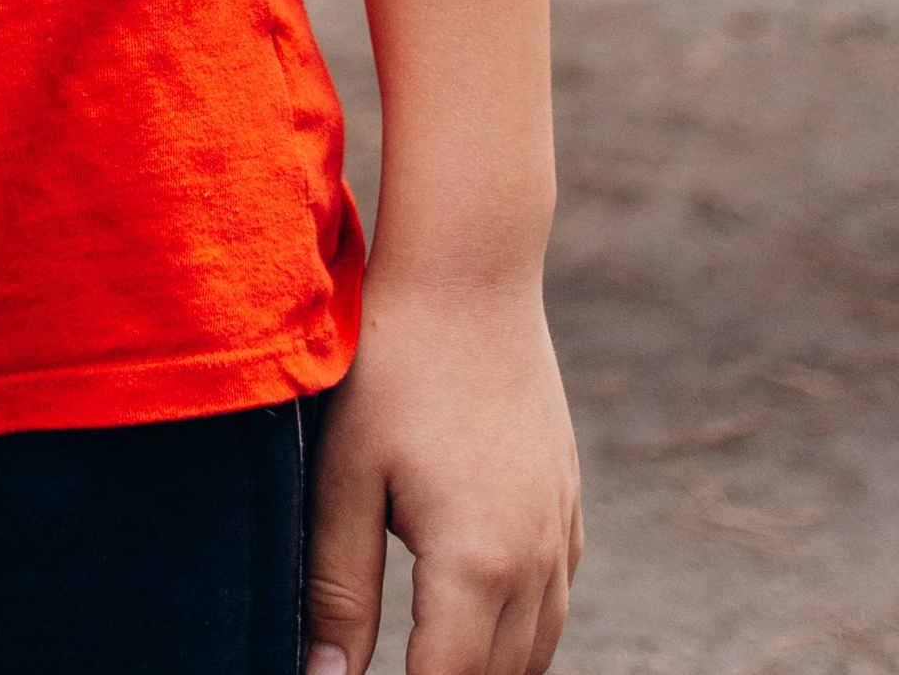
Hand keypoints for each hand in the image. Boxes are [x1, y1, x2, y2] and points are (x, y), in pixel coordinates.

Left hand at [305, 272, 580, 674]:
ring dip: (486, 668)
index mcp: (477, 564)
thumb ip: (338, 589)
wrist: (469, 270)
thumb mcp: (345, 475)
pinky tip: (476, 618)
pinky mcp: (568, 501)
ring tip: (425, 654)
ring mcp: (560, 530)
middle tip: (387, 664)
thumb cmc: (392, 364)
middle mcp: (536, 561)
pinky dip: (521, 631)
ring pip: (537, 650)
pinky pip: (555, 600)